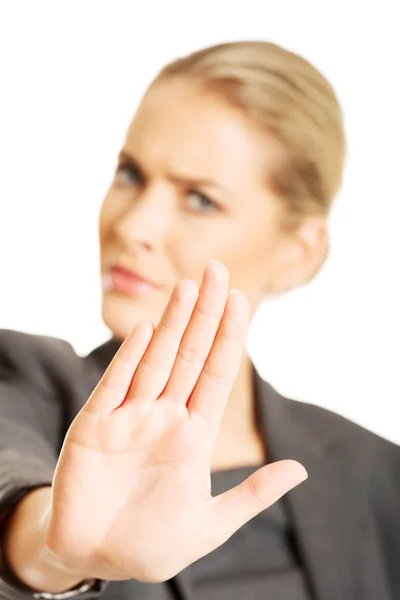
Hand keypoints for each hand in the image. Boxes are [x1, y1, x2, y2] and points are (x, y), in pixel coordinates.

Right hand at [45, 262, 306, 581]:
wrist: (96, 558)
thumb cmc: (153, 543)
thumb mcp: (211, 524)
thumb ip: (254, 495)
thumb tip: (301, 470)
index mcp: (193, 434)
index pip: (216, 374)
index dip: (230, 338)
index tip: (242, 300)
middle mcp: (163, 417)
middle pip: (189, 355)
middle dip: (205, 314)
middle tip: (217, 270)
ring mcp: (129, 418)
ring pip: (155, 360)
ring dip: (172, 324)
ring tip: (189, 287)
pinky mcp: (94, 426)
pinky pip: (115, 385)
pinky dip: (129, 358)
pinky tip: (147, 331)